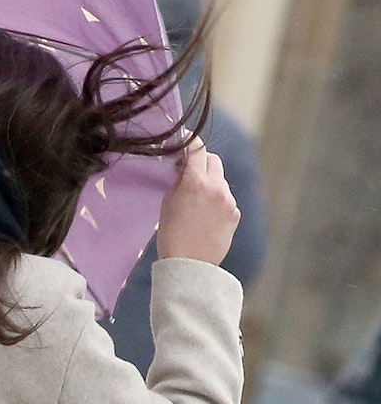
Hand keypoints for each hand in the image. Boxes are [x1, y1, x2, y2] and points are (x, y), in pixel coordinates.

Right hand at [157, 137, 240, 264]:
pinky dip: (216, 200)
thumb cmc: (172, 233)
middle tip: (189, 170)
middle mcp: (216, 188)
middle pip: (213, 160)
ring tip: (195, 201)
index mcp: (196, 182)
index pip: (197, 149)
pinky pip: (225, 198)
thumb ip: (180, 180)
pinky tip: (205, 215)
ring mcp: (229, 201)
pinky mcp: (235, 214)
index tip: (185, 139)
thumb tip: (186, 168)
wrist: (189, 263)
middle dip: (202, 161)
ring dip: (209, 182)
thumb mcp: (168, 201)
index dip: (190, 141)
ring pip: (220, 180)